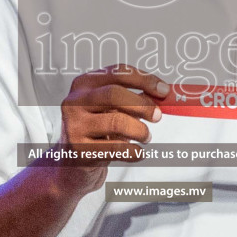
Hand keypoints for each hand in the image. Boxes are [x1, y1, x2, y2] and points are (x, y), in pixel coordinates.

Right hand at [54, 65, 167, 194]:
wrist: (72, 164)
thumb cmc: (96, 131)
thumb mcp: (109, 109)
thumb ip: (132, 99)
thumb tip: (162, 94)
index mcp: (84, 84)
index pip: (117, 72)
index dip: (144, 80)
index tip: (164, 91)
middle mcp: (74, 102)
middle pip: (114, 94)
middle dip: (142, 105)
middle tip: (158, 116)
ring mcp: (74, 126)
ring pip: (116, 122)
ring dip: (140, 130)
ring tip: (146, 137)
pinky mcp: (79, 150)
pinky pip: (116, 148)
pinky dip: (134, 151)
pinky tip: (138, 153)